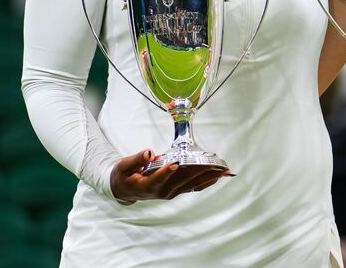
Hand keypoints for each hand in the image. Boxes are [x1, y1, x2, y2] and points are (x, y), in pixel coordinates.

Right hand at [109, 150, 228, 202]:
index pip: (158, 178)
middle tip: (214, 163)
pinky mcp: (175, 191)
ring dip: (208, 176)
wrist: (125, 190)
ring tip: (222, 170)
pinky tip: (217, 177)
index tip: (175, 164)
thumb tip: (148, 153)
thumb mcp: (123, 166)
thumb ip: (136, 160)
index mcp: (147, 185)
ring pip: (191, 183)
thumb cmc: (124, 176)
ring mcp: (170, 193)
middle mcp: (161, 191)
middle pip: (181, 179)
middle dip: (199, 170)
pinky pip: (193, 187)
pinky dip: (206, 182)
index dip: (166, 171)